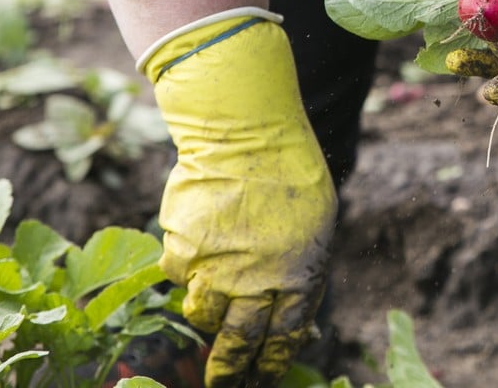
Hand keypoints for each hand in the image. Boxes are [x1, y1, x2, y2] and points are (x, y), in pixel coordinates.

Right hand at [139, 9, 337, 387]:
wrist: (246, 135)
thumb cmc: (290, 175)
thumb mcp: (316, 225)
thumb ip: (303, 269)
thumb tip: (299, 314)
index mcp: (298, 276)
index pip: (283, 338)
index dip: (270, 363)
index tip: (261, 378)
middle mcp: (257, 282)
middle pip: (238, 343)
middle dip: (228, 371)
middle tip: (220, 385)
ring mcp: (217, 270)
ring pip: (203, 314)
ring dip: (206, 312)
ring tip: (213, 297)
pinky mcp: (183, 252)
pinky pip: (180, 274)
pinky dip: (188, 265)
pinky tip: (201, 239)